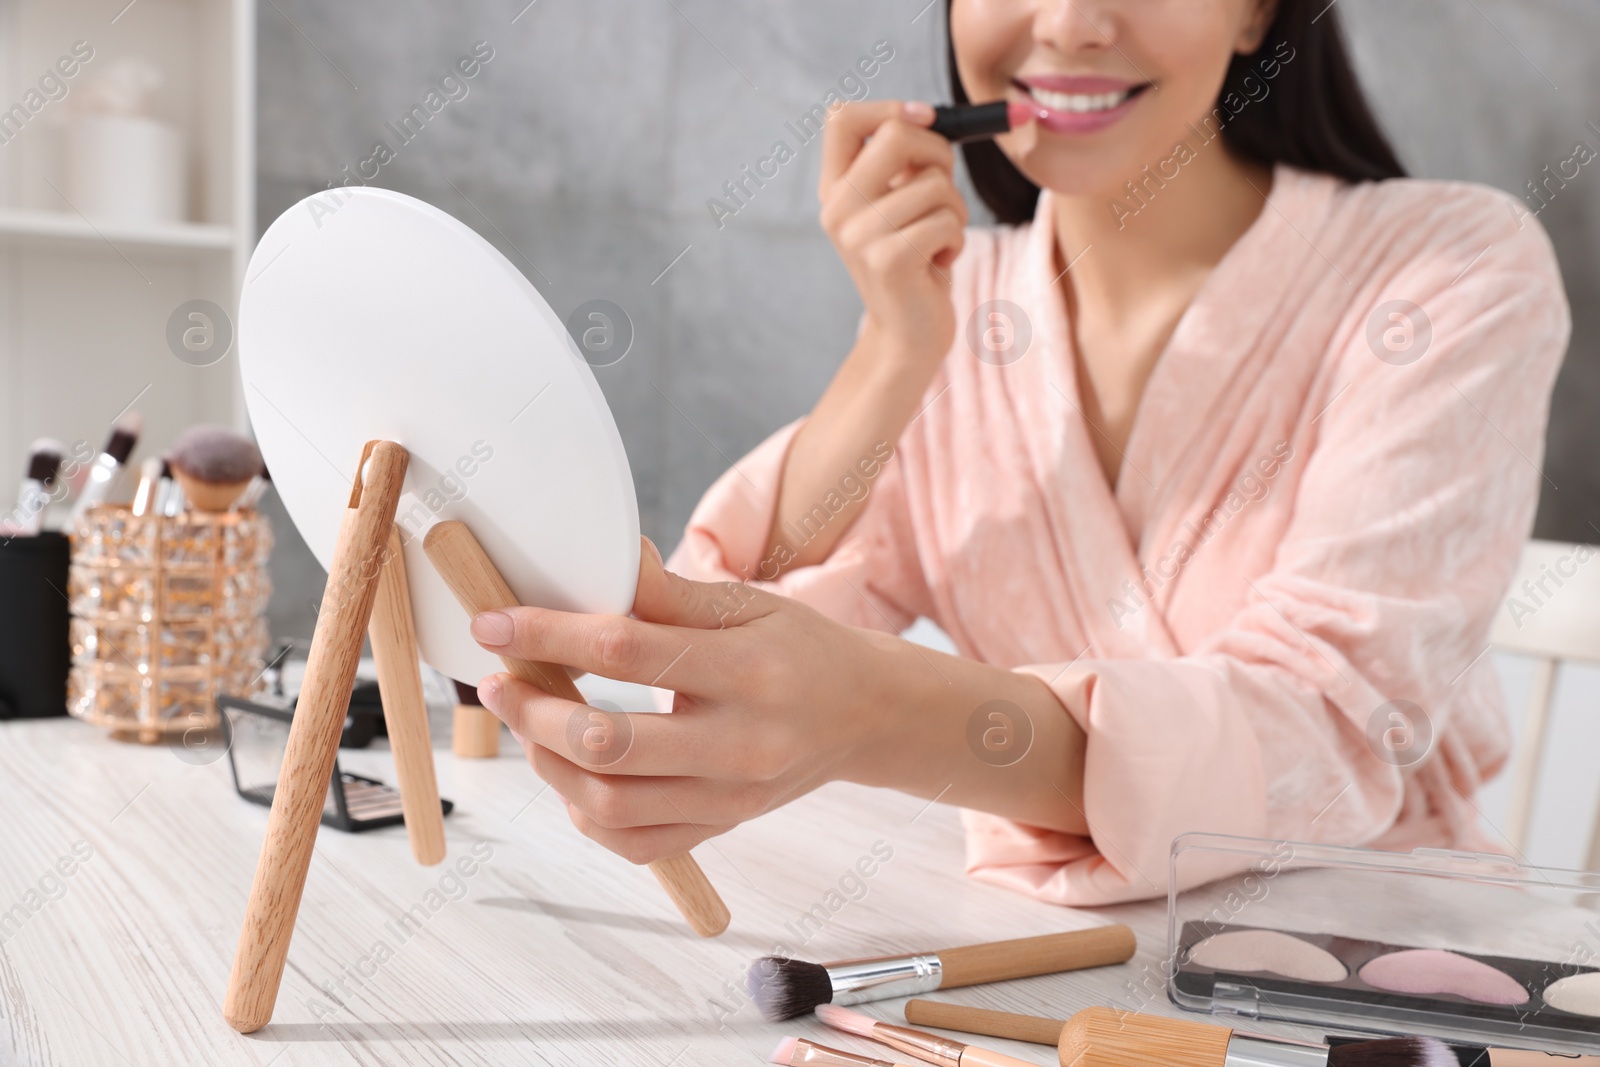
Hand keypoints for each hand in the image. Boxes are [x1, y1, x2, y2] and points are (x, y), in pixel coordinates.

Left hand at [471, 538, 903, 863]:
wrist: (864, 716)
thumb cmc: (799, 649)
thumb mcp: (747, 603)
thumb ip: (670, 593)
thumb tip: (606, 558)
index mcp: (749, 670)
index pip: (627, 652)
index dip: (547, 635)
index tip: (494, 622)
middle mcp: (741, 744)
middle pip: (607, 743)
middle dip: (533, 712)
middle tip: (501, 685)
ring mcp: (730, 798)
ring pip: (608, 803)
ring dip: (547, 763)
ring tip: (531, 724)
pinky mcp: (720, 830)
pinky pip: (632, 842)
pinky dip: (584, 812)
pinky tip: (572, 772)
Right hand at [820, 100, 967, 367]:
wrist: (908, 335)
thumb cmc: (917, 261)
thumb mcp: (901, 204)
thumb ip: (904, 163)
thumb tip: (932, 115)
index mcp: (834, 189)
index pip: (841, 118)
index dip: (890, 108)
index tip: (926, 120)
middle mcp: (837, 209)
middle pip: (896, 135)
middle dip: (939, 153)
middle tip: (943, 187)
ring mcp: (858, 236)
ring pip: (933, 184)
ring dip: (955, 210)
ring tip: (939, 239)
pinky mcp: (888, 262)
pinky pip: (945, 221)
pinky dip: (956, 240)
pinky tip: (938, 263)